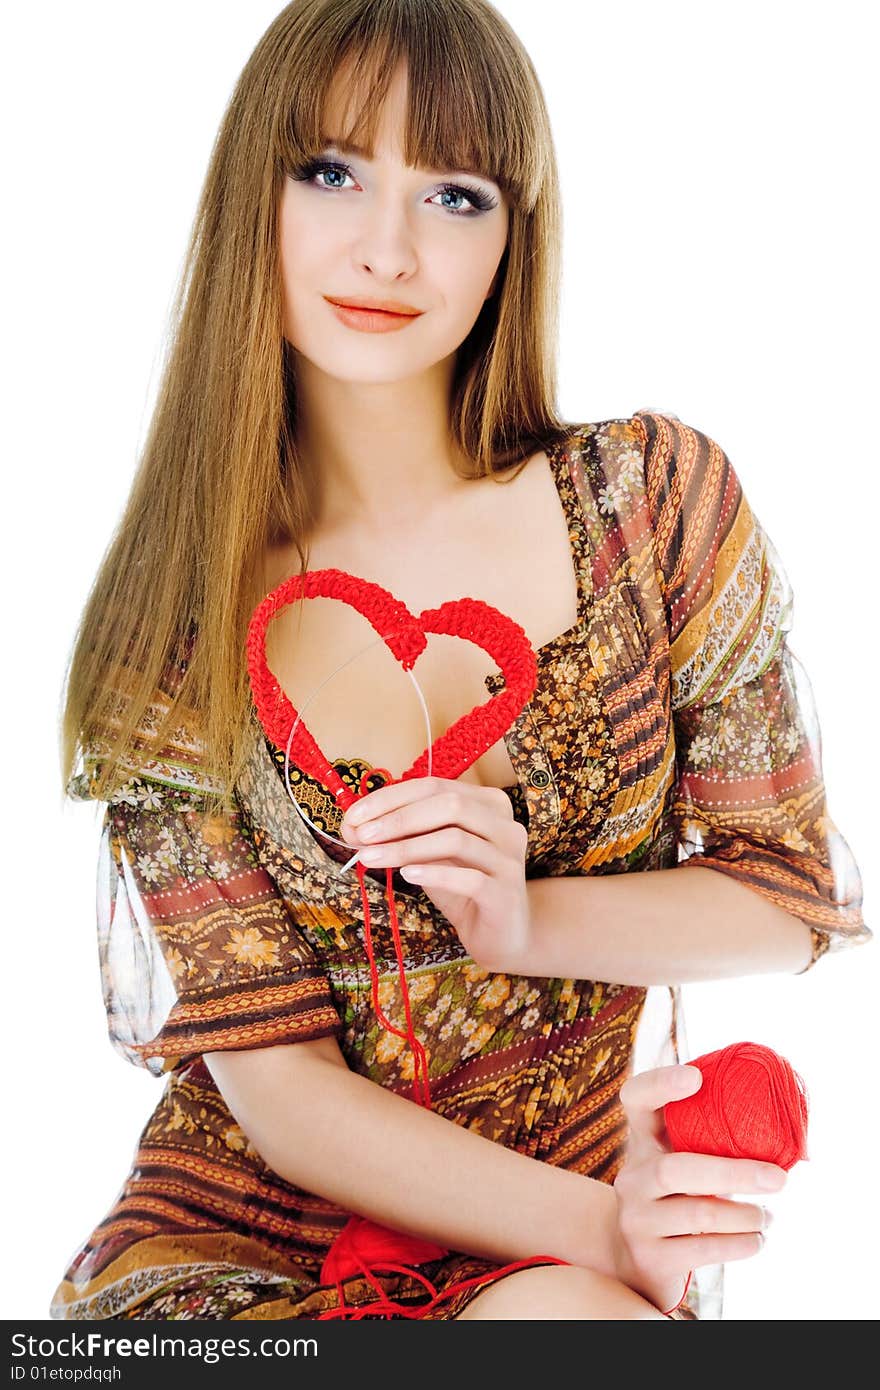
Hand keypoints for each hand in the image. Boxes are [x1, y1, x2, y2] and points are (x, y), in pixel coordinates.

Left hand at [339, 776, 531, 971]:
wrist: (502, 933)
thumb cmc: (462, 886)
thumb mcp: (430, 854)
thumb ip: (402, 835)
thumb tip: (353, 826)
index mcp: (488, 804)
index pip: (434, 786)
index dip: (390, 798)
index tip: (353, 816)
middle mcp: (505, 824)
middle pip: (449, 806)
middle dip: (398, 818)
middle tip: (360, 835)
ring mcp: (509, 858)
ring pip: (455, 839)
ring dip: (405, 847)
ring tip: (370, 857)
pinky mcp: (506, 893)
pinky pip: (469, 878)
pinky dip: (433, 874)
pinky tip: (406, 875)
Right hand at [611, 1063, 782, 1315]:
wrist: (636, 1260)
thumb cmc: (679, 1199)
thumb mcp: (685, 1166)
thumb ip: (718, 1146)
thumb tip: (799, 1145)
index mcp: (643, 1142)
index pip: (637, 1099)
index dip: (660, 1084)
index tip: (696, 1076)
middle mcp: (633, 1177)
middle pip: (675, 1169)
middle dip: (734, 1174)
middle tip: (779, 1179)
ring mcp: (636, 1219)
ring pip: (698, 1214)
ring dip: (745, 1215)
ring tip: (768, 1216)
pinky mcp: (650, 1257)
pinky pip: (704, 1249)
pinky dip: (741, 1244)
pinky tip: (757, 1239)